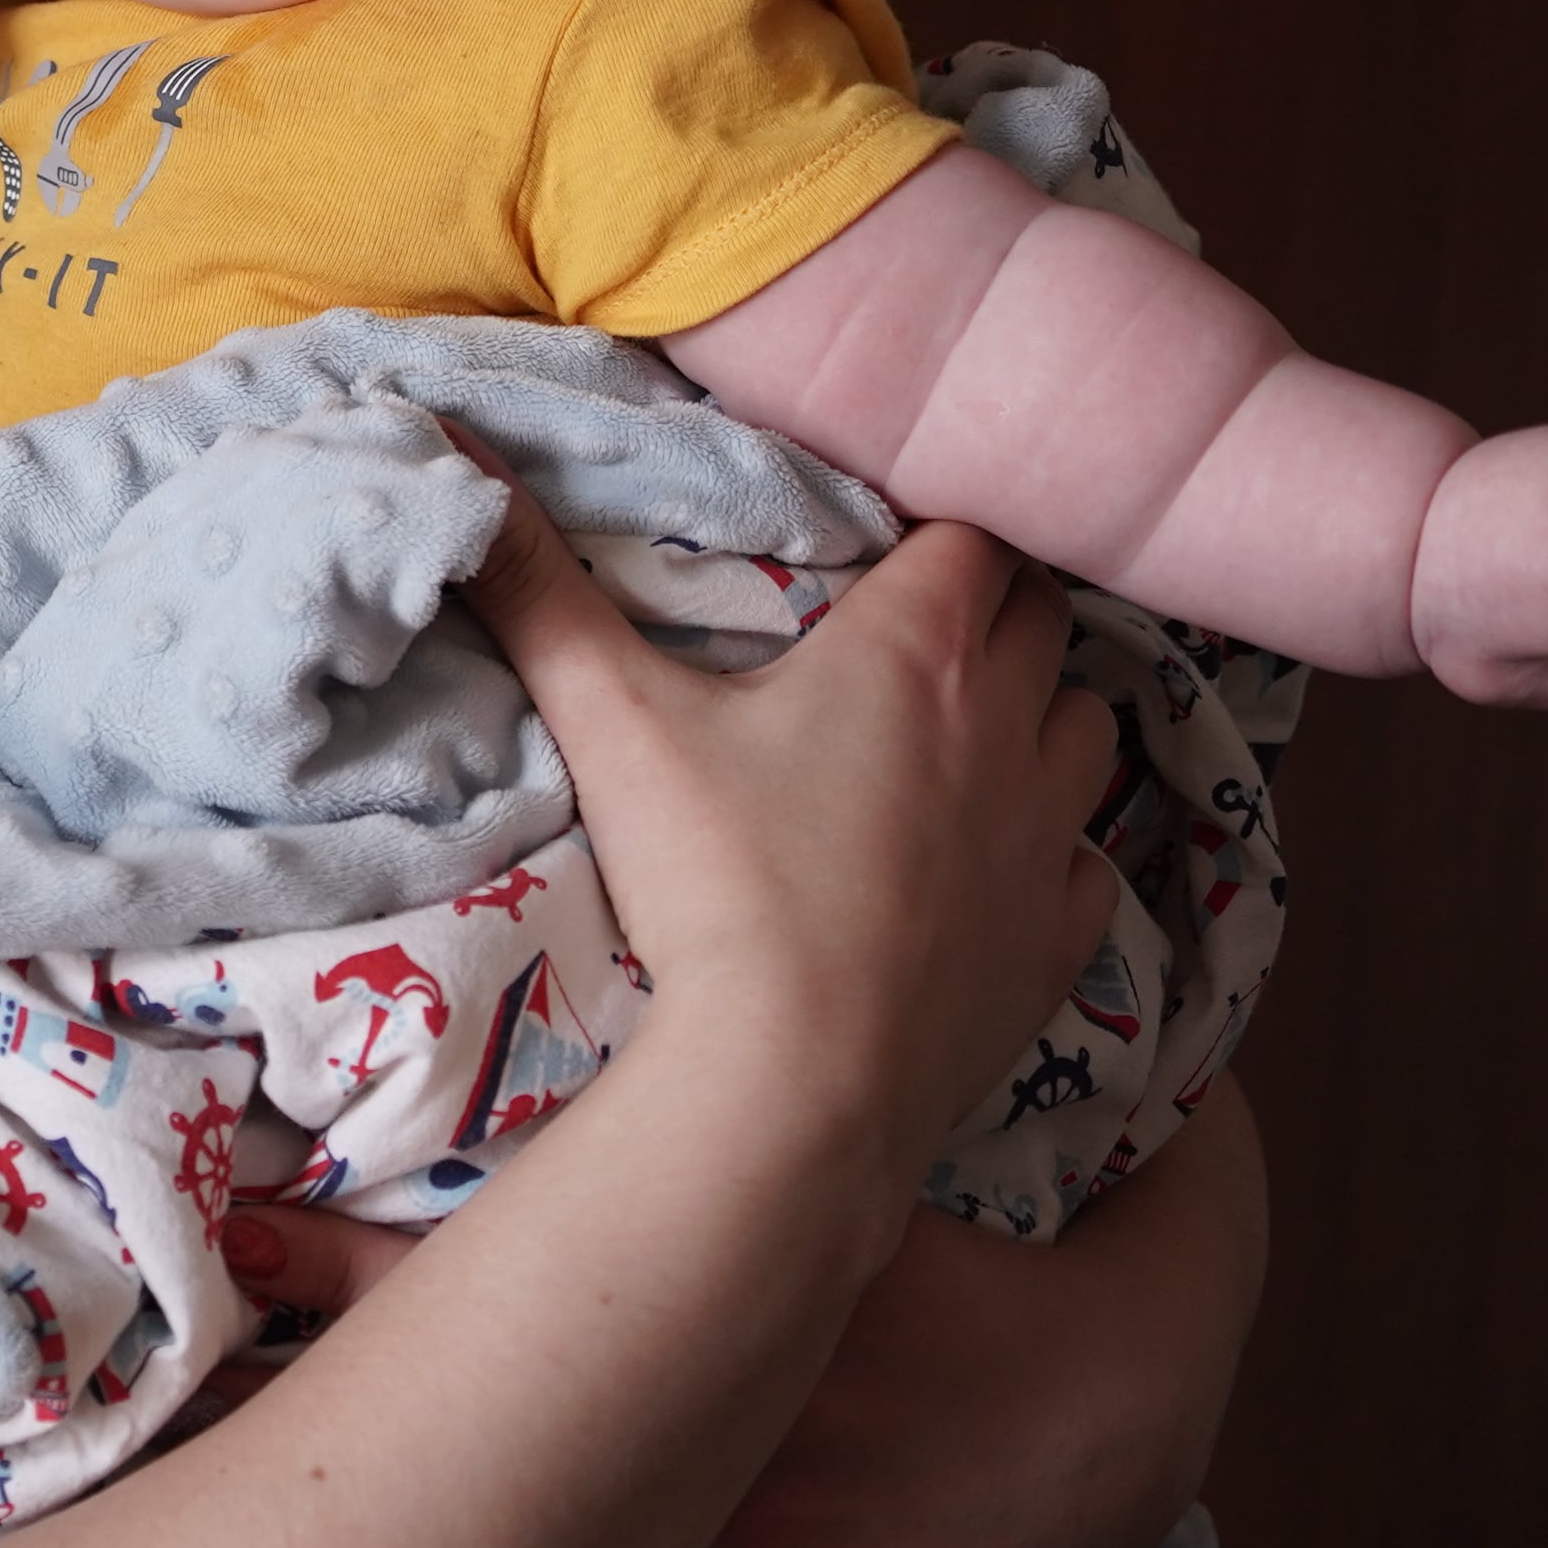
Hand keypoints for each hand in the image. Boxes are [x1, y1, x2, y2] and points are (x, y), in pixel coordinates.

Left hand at [216, 1087, 1271, 1547]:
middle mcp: (722, 1487)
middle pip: (491, 1489)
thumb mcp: (850, 1166)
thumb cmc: (967, 1269)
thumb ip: (731, 1083)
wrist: (1120, 1411)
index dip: (341, 1259)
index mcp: (727, 1334)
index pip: (491, 1290)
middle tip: (189, 1450)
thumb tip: (639, 949)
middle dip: (350, 1468)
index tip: (225, 1230)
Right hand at [453, 486, 1117, 1204]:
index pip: (975, 534)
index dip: (936, 532)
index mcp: (919, 648)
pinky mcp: (1060, 941)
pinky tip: (994, 873)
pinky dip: (1055, 854)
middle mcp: (1011, 725)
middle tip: (915, 638)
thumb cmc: (715, 884)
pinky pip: (1091, 866)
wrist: (799, 1085)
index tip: (885, 550)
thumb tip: (457, 463)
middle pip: (1043, 617)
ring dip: (1041, 719)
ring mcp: (1050, 838)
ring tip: (969, 744)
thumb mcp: (614, 720)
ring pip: (1088, 728)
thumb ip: (538, 590)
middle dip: (991, 612)